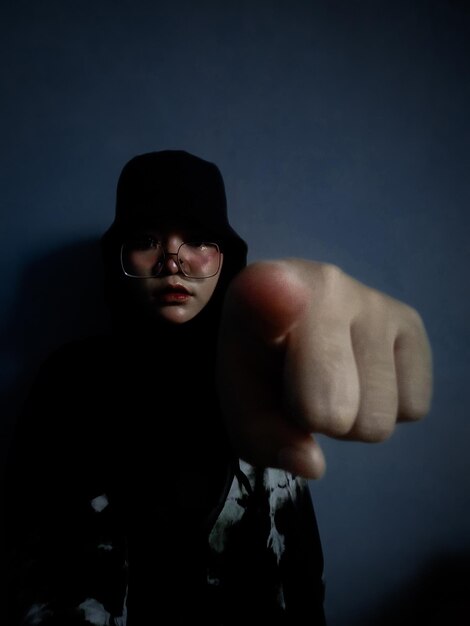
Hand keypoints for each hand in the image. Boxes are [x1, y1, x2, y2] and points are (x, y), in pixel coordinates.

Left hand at [217, 259, 432, 478]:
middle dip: (316, 420)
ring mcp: (374, 299)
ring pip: (380, 418)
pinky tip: (363, 375)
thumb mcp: (242, 407)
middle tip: (301, 390)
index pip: (268, 294)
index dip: (272, 301)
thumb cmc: (261, 366)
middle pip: (334, 409)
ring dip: (355, 418)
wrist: (290, 323)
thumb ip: (262, 436)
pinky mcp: (412, 322)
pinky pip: (413, 406)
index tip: (274, 291)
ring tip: (334, 381)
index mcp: (257, 293)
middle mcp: (324, 283)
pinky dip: (389, 407)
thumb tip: (312, 464)